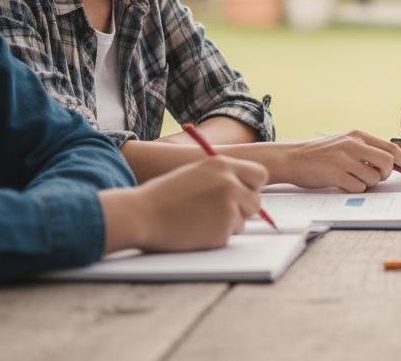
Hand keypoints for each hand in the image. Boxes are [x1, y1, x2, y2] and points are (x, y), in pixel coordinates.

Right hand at [101, 155, 267, 252]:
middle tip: (222, 213)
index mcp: (222, 165)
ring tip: (200, 220)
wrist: (140, 215)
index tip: (244, 193)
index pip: (259, 174)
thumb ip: (221, 178)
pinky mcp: (223, 230)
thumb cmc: (163, 195)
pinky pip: (230, 235)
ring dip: (229, 223)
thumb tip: (246, 189)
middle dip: (244, 209)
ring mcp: (228, 207)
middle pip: (256, 200)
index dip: (252, 186)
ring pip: (244, 220)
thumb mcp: (195, 174)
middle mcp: (230, 183)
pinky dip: (216, 236)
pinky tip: (195, 230)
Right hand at [270, 130, 400, 191]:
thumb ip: (366, 151)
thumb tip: (393, 165)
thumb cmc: (320, 154)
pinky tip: (342, 184)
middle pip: (387, 162)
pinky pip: (357, 188)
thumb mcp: (345, 144)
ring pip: (373, 178)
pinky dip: (354, 190)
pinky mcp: (335, 174)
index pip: (390, 147)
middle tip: (377, 178)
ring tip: (352, 179)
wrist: (292, 158)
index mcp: (358, 135)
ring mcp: (343, 159)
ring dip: (367, 184)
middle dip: (387, 174)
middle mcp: (353, 144)